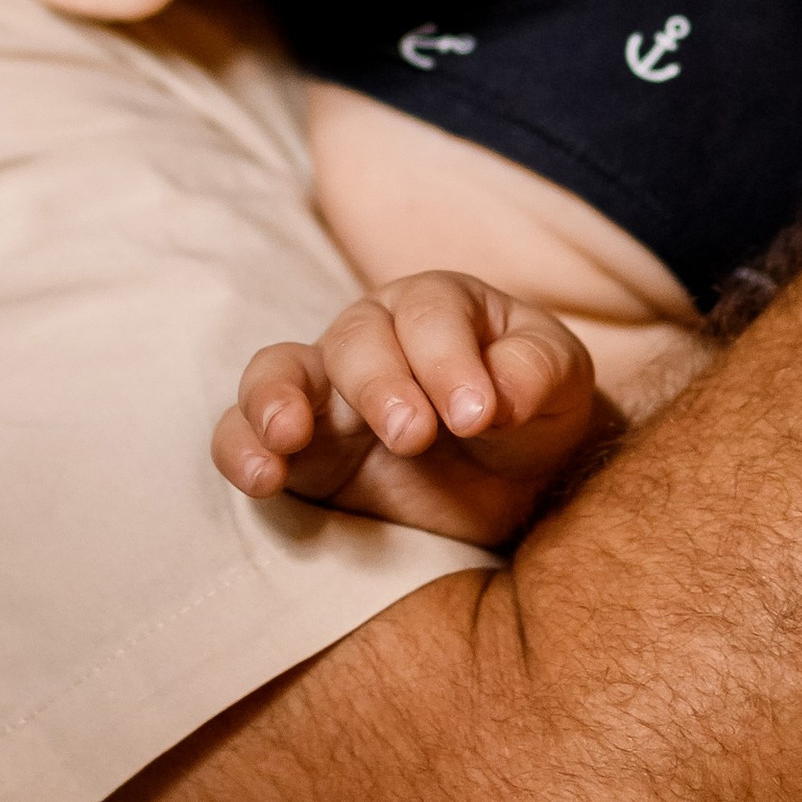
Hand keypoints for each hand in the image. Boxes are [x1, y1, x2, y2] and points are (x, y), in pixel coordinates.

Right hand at [213, 273, 603, 546]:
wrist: (511, 493)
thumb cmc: (531, 420)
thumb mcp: (560, 389)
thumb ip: (537, 373)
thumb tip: (501, 394)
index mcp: (440, 308)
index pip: (430, 312)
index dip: (447, 358)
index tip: (477, 416)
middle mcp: (374, 337)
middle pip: (356, 337)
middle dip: (380, 384)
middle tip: (414, 436)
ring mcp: (324, 391)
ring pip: (280, 370)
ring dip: (278, 399)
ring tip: (291, 436)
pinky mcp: (294, 449)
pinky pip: (241, 432)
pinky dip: (240, 447)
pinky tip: (261, 477)